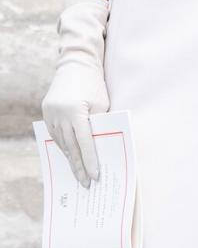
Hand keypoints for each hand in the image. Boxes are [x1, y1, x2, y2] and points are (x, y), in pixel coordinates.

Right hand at [41, 0, 109, 184]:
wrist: (76, 63)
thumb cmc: (94, 84)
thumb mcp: (101, 104)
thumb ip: (98, 125)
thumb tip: (99, 150)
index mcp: (75, 111)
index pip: (84, 142)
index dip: (90, 161)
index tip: (95, 176)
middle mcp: (59, 114)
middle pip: (70, 146)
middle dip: (79, 166)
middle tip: (85, 184)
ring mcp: (49, 113)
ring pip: (61, 142)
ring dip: (70, 159)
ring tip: (79, 174)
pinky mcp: (46, 112)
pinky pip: (55, 134)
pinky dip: (64, 146)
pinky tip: (70, 157)